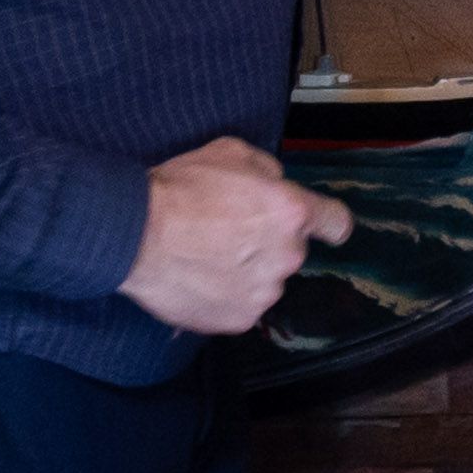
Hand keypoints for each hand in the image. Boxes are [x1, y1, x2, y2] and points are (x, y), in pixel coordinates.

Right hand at [118, 137, 353, 333]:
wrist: (136, 234)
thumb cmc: (181, 189)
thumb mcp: (232, 153)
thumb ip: (268, 171)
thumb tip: (276, 187)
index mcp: (291, 212)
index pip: (337, 224)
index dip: (328, 224)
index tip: (321, 227)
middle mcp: (286, 255)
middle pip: (291, 251)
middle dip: (268, 242)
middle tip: (228, 231)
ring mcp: (263, 292)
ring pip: (266, 279)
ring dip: (248, 270)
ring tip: (208, 256)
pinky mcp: (239, 319)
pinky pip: (243, 305)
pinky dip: (227, 295)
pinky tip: (201, 278)